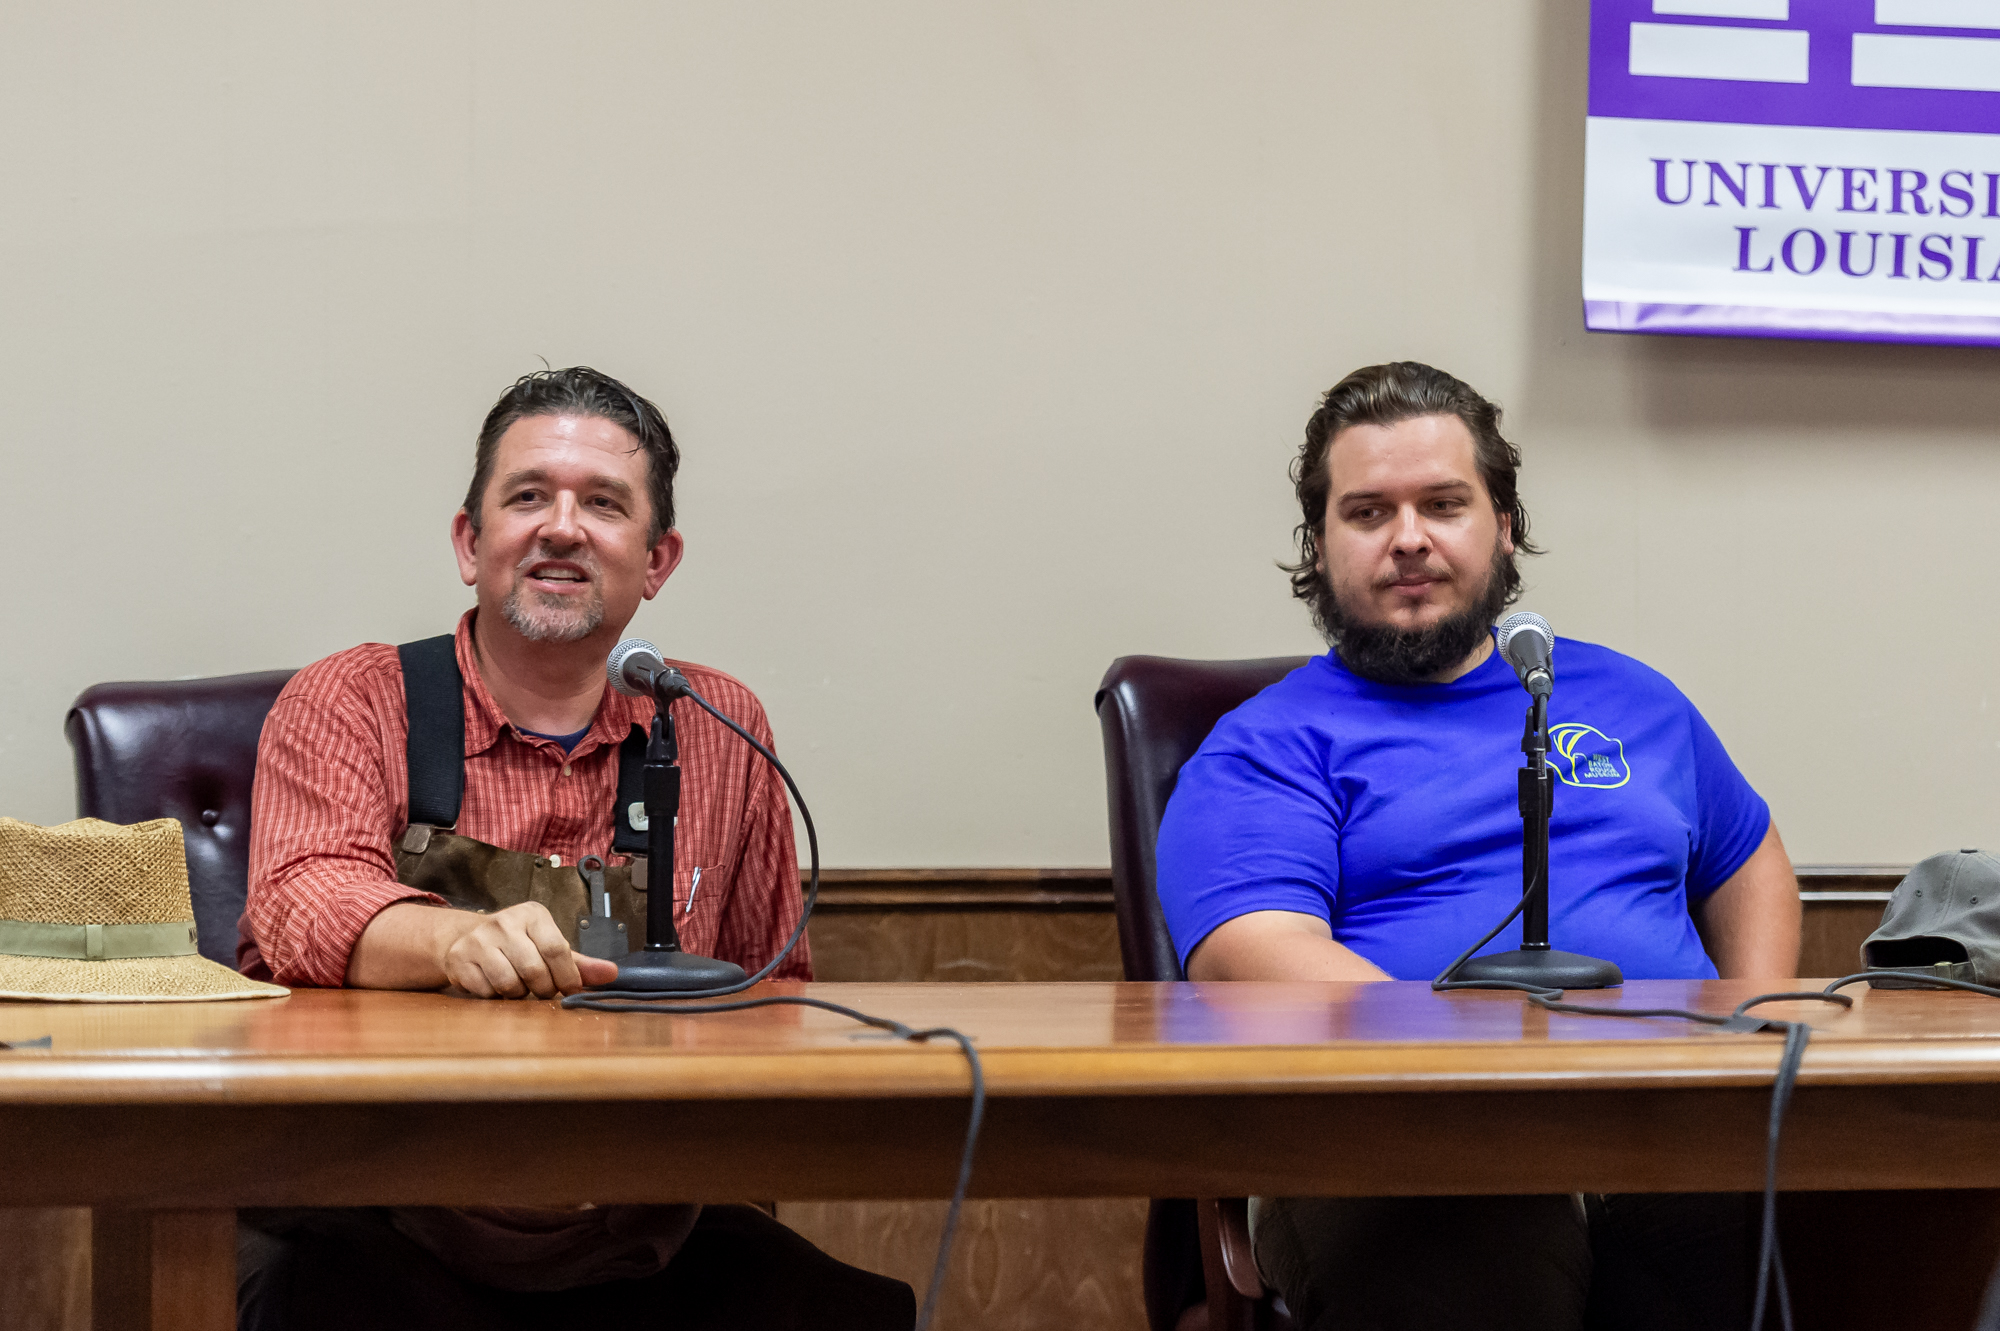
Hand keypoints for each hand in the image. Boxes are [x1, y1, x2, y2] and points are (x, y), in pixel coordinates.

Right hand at [440, 901, 619, 997]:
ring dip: (518, 994)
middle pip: (534, 970)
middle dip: (543, 989)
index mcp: (532, 914)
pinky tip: (494, 984)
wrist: (467, 940)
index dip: (568, 977)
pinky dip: (495, 996)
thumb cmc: (518, 945)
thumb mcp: (549, 946)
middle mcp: (504, 922)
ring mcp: (478, 940)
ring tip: (517, 985)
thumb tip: (612, 974)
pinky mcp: (459, 959)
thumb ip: (580, 963)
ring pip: (509, 984)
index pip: (557, 949)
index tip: (572, 990)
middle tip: (542, 990)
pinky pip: (486, 991)